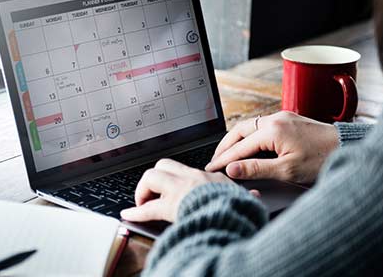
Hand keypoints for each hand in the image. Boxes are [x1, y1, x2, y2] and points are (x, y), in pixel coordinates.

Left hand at [120, 159, 240, 221]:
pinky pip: (147, 208)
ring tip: (144, 203)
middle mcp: (191, 179)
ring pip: (151, 177)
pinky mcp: (171, 206)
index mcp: (208, 177)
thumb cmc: (240, 210)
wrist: (234, 217)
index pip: (185, 170)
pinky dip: (136, 212)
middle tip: (152, 193)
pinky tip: (128, 214)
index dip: (172, 177)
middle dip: (154, 178)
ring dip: (144, 190)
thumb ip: (247, 196)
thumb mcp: (244, 198)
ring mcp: (179, 190)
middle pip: (164, 165)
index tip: (167, 185)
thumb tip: (255, 196)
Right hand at [205, 111, 339, 183]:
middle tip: (215, 160)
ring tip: (227, 154)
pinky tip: (248, 146)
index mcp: (272, 130)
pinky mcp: (289, 120)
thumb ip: (256, 169)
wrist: (349, 147)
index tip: (212, 169)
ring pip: (249, 126)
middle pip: (239, 130)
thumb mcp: (287, 170)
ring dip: (236, 140)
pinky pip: (261, 126)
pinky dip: (249, 136)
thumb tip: (231, 169)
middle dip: (225, 146)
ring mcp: (283, 117)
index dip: (223, 160)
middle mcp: (275, 119)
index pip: (239, 147)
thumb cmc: (323, 159)